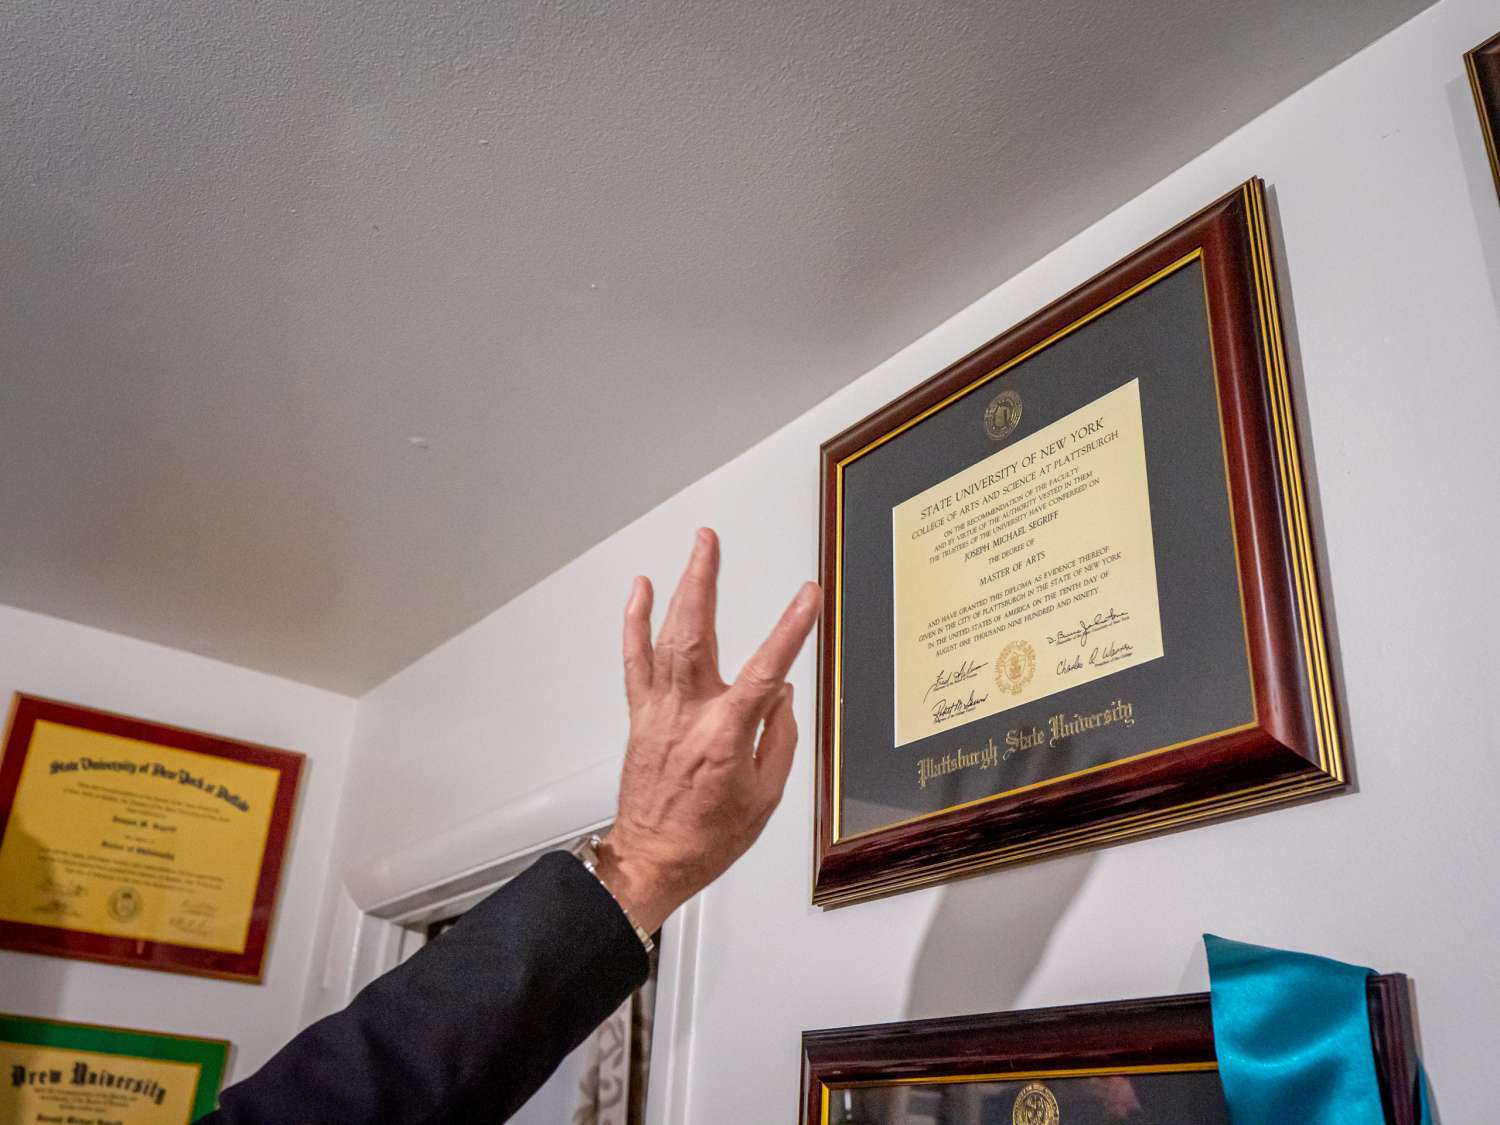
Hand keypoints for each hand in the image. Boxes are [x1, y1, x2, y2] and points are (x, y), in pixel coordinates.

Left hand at [594, 528, 821, 933]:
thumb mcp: (765, 797)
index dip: (790, 629)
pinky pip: (635, 661)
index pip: (766, 670)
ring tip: (692, 552)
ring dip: (678, 590)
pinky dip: (635, 624)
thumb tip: (783, 695)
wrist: (653, 859)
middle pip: (696, 635)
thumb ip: (778, 738)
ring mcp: (659, 711)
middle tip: (711, 543)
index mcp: (725, 736)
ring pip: (666, 639)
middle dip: (704, 583)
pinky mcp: (641, 715)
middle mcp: (688, 715)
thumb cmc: (709, 837)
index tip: (808, 597)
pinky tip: (640, 592)